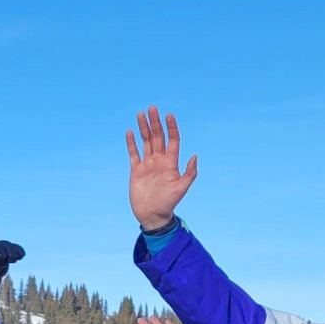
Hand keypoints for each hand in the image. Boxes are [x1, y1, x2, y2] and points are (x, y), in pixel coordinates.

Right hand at [126, 107, 197, 231]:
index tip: (168, 115)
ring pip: (145, 142)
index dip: (171, 127)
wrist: (152, 215)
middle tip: (152, 108)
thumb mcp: (181, 188)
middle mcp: (159, 161)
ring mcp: (147, 165)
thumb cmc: (169, 203)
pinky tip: (129, 132)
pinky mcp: (136, 171)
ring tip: (140, 115)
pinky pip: (133, 154)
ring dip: (143, 128)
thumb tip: (194, 156)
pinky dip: (131, 143)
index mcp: (171, 163)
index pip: (172, 140)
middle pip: (158, 137)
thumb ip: (189, 173)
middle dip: (155, 123)